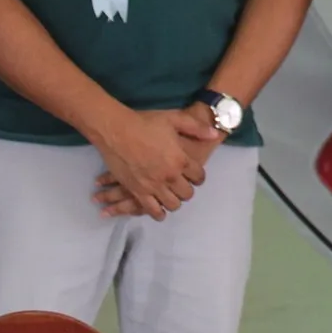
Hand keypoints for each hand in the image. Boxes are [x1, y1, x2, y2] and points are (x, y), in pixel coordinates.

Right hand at [93, 109, 218, 220]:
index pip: (199, 177)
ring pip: (172, 204)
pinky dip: (158, 213)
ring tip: (171, 196)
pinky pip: (151, 210)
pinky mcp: (137, 191)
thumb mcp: (175, 119)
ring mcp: (153, 186)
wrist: (116, 130)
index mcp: (180, 160)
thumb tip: (214, 134)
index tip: (194, 175)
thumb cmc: (146, 122)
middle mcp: (169, 176)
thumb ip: (196, 128)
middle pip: (187, 194)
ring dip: (174, 202)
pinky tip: (159, 211)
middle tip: (183, 185)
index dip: (198, 176)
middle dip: (187, 190)